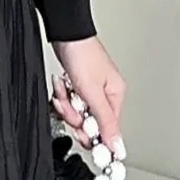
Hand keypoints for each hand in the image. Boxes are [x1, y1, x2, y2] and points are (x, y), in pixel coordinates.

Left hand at [50, 37, 125, 158]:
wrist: (65, 34)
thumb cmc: (82, 54)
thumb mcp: (93, 94)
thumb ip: (105, 122)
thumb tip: (118, 145)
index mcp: (116, 96)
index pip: (107, 128)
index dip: (91, 135)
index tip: (81, 140)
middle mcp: (105, 94)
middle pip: (88, 122)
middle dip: (74, 115)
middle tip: (69, 106)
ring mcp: (89, 90)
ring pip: (75, 113)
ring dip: (65, 104)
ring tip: (64, 90)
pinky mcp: (76, 86)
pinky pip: (68, 102)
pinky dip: (61, 96)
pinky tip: (61, 86)